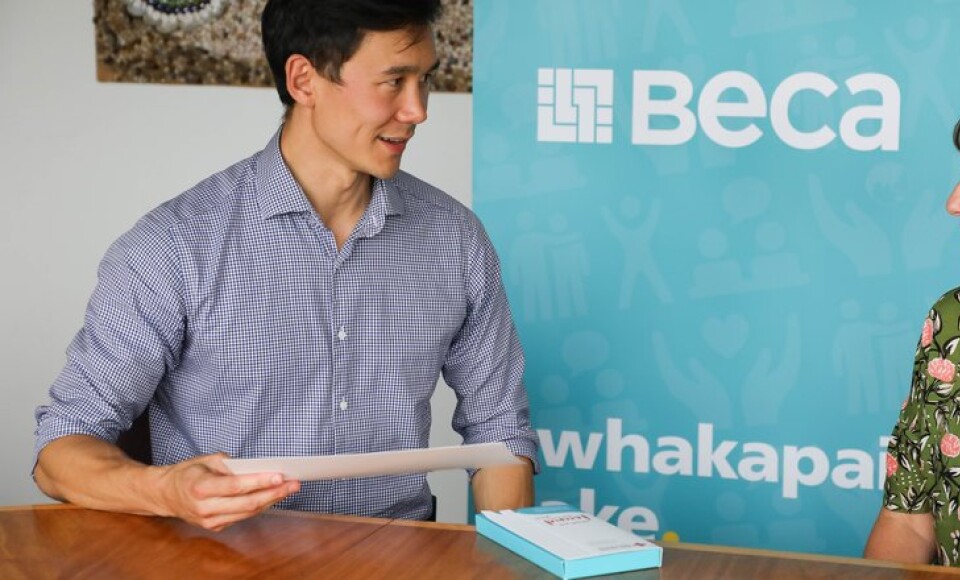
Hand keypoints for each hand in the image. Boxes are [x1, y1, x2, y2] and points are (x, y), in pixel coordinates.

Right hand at [153, 453, 300, 530]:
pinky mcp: (214, 527)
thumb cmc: (187, 473)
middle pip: (246, 503)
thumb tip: (257, 467)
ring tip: (289, 488)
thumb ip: (230, 464)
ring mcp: (209, 521)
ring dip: (271, 501)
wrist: (165, 494)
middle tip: (294, 483)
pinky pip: (242, 517)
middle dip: (273, 493)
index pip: (236, 487)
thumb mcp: (206, 460)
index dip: (259, 482)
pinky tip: (272, 496)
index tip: (279, 475)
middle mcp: (204, 508)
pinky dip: (259, 506)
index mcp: (200, 487)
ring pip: (247, 513)